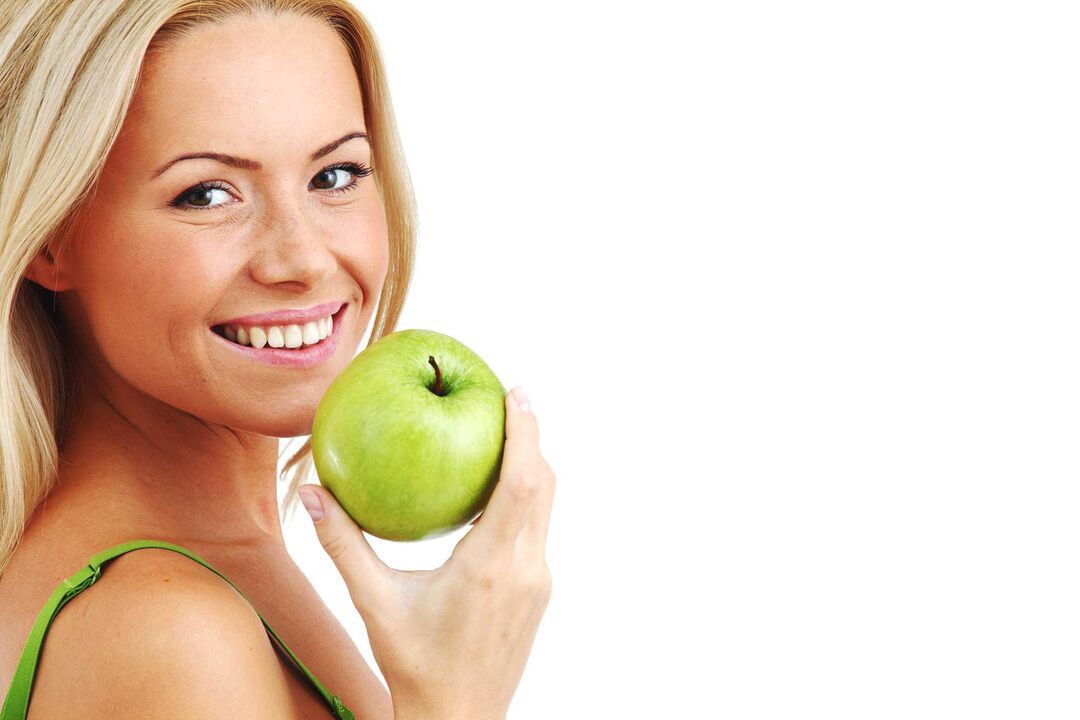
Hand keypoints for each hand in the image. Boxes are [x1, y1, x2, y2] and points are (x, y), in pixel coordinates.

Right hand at [300, 386, 554, 719]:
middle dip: (533, 437)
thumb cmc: (414, 667)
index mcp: (492, 565)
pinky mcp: (538, 593)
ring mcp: (538, 582)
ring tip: (506, 433)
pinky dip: (524, 499)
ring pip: (545, 508)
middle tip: (511, 397)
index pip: (523, 481)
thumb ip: (343, 545)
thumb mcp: (374, 604)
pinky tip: (495, 491)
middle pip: (544, 485)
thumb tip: (313, 490)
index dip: (526, 432)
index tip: (516, 392)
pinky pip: (536, 530)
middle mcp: (526, 568)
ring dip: (531, 467)